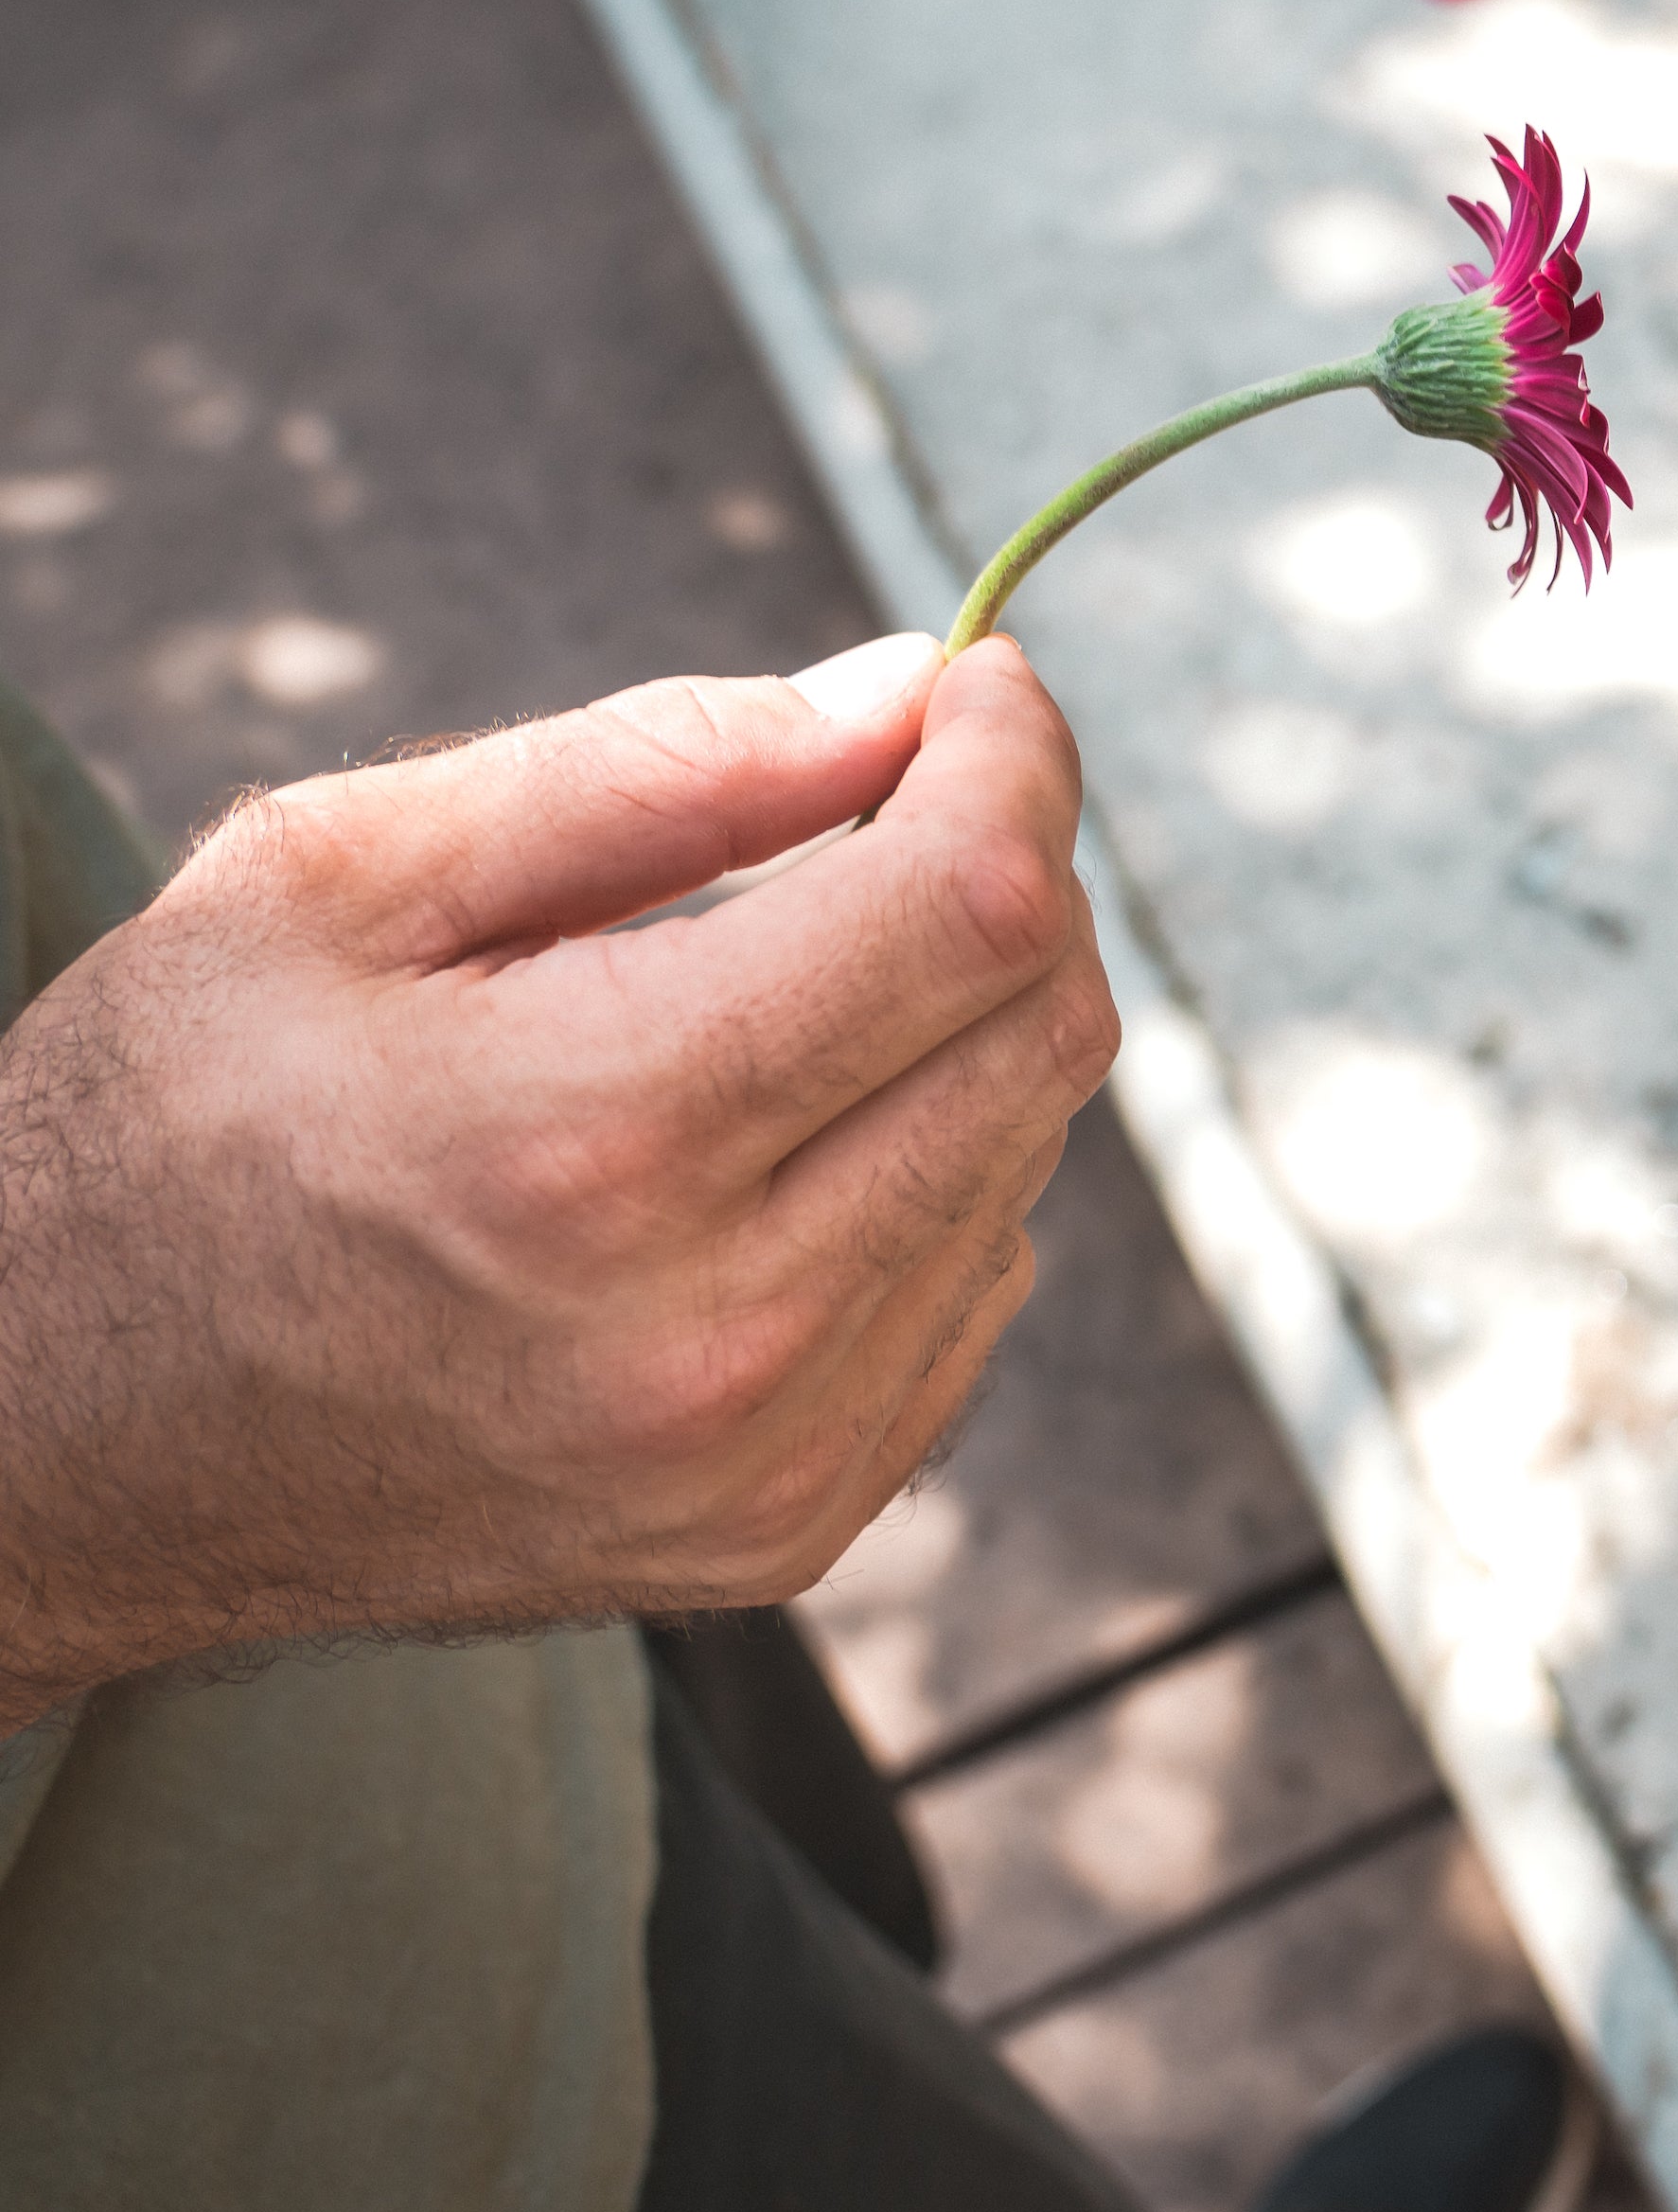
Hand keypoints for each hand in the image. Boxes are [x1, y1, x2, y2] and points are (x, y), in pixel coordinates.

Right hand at [0, 635, 1116, 1729]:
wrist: (47, 1450)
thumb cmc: (155, 1132)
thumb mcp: (329, 880)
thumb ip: (652, 769)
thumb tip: (902, 696)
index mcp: (596, 1141)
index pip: (971, 912)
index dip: (1011, 759)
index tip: (972, 683)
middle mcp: (717, 1331)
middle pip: (1044, 1033)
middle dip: (1008, 874)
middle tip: (890, 802)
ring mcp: (768, 1457)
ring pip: (1026, 1160)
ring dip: (962, 1031)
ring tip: (783, 984)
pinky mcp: (787, 1528)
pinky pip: (973, 1291)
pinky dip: (926, 1175)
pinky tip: (767, 1145)